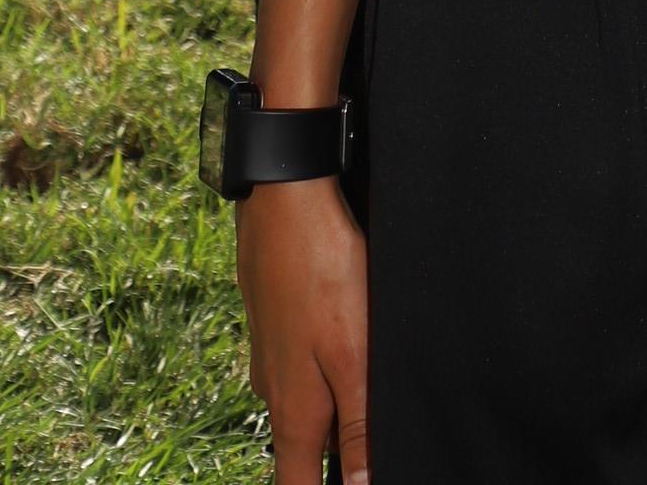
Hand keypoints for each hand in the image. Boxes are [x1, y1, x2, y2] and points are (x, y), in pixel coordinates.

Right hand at [238, 174, 370, 484]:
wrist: (284, 198)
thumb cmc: (323, 274)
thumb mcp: (354, 356)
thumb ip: (359, 426)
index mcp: (294, 412)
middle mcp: (275, 390)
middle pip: (308, 447)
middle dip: (341, 449)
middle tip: (375, 416)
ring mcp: (271, 355)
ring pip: (310, 398)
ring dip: (339, 397)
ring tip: (370, 364)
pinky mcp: (275, 321)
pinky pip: (305, 359)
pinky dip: (329, 360)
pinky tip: (351, 330)